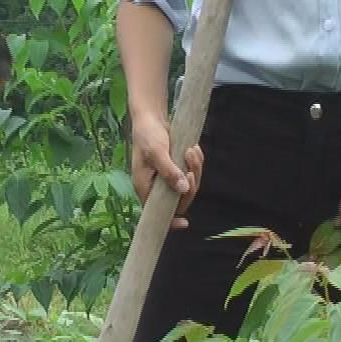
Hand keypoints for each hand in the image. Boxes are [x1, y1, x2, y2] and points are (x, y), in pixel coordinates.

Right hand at [130, 115, 203, 229]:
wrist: (150, 118)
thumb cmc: (147, 134)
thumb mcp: (157, 152)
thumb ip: (169, 171)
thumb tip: (183, 189)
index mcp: (144, 186)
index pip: (157, 211)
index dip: (170, 220)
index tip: (185, 223)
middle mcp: (155, 186)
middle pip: (179, 199)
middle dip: (190, 184)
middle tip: (191, 164)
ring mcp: (166, 178)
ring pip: (188, 186)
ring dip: (194, 170)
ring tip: (192, 151)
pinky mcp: (176, 169)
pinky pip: (191, 174)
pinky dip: (195, 163)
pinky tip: (193, 149)